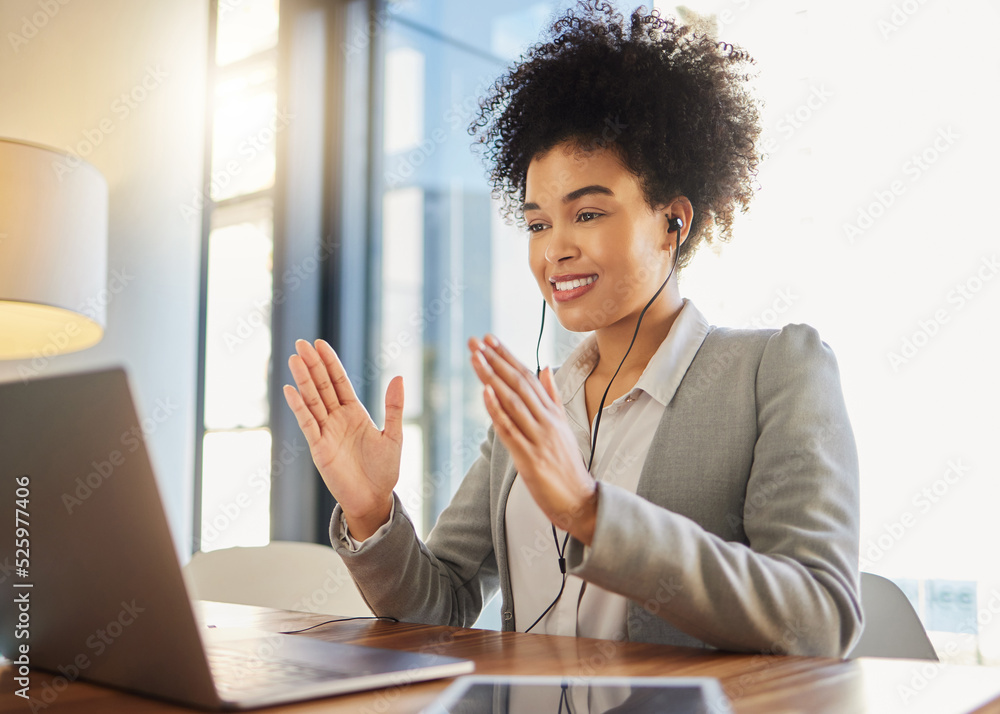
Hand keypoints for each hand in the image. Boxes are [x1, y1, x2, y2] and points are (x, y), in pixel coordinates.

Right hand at [283, 339, 402, 539]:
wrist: (374, 499)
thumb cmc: (384, 470)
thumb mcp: (394, 435)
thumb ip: (394, 407)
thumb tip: (398, 377)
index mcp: (354, 413)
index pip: (339, 382)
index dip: (330, 363)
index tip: (320, 344)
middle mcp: (337, 419)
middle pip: (322, 386)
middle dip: (312, 365)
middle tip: (301, 343)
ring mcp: (326, 432)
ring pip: (312, 401)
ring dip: (303, 380)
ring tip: (294, 359)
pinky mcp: (319, 448)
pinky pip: (307, 424)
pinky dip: (299, 407)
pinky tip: (290, 390)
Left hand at [468, 334, 598, 544]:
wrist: (580, 500)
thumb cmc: (568, 466)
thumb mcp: (563, 426)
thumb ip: (553, 396)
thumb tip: (546, 367)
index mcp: (553, 412)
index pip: (528, 377)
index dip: (507, 357)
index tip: (490, 340)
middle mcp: (547, 420)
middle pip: (518, 383)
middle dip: (495, 360)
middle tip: (476, 340)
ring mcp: (539, 438)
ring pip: (512, 401)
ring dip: (492, 378)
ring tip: (476, 357)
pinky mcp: (530, 458)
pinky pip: (510, 430)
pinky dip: (497, 410)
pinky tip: (485, 392)